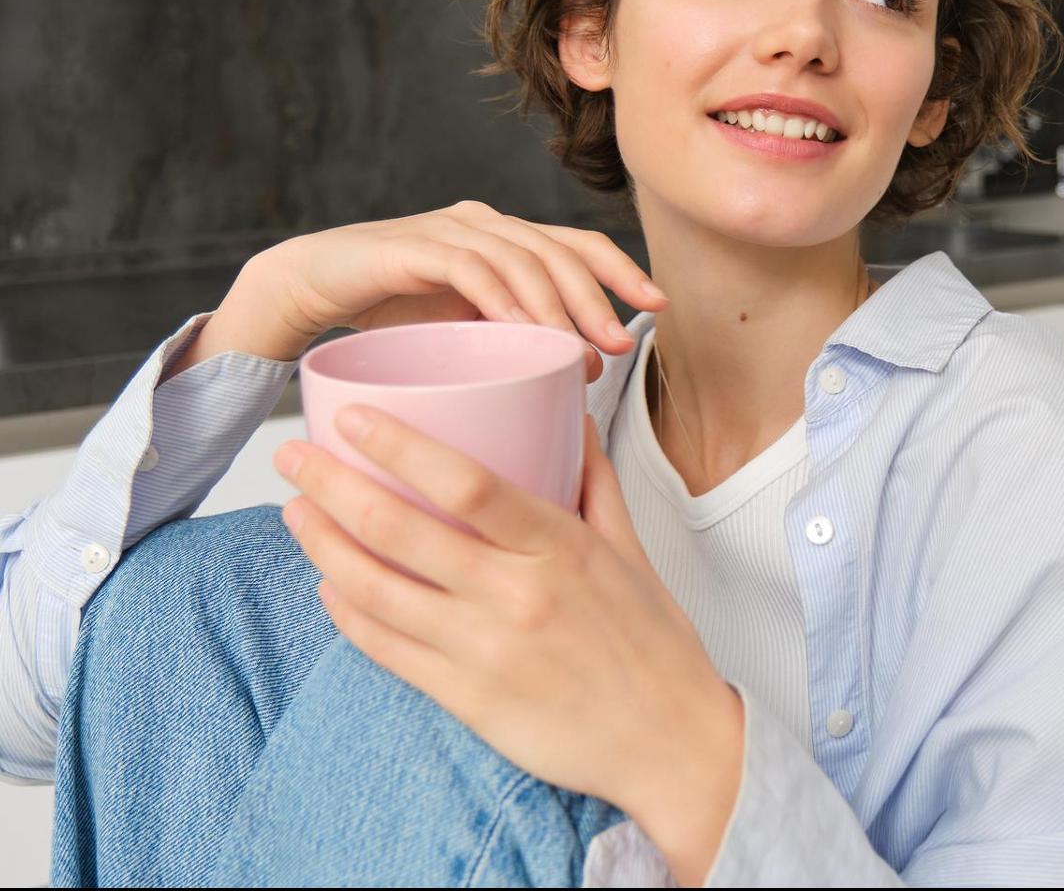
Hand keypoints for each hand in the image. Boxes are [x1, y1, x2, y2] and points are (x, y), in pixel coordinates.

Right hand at [247, 200, 666, 380]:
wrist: (311, 286)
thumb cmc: (392, 311)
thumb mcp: (465, 325)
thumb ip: (512, 334)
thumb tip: (573, 371)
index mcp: (504, 238)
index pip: (576, 244)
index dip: (621, 270)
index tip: (657, 305)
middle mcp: (484, 224)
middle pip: (558, 250)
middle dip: (597, 296)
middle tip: (619, 343)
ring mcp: (449, 230)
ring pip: (521, 259)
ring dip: (555, 306)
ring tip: (578, 348)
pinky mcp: (413, 246)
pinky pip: (468, 267)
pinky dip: (499, 297)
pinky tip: (519, 329)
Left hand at [274, 404, 743, 878]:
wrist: (671, 743)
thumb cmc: (652, 641)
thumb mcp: (632, 549)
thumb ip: (595, 480)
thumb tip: (573, 418)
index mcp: (559, 546)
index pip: (464, 481)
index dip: (399, 446)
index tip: (353, 418)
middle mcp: (516, 594)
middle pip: (401, 530)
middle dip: (333, 486)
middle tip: (294, 457)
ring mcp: (485, 651)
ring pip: (378, 590)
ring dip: (324, 547)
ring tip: (296, 513)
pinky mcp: (468, 699)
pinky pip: (388, 651)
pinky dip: (348, 615)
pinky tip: (329, 586)